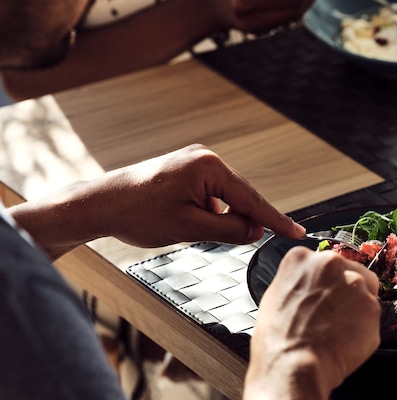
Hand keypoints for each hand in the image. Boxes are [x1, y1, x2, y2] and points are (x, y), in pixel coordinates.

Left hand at [91, 144, 303, 247]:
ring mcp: (194, 162)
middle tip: (244, 242)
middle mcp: (204, 158)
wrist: (99, 204)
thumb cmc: (136, 213)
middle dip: (240, 221)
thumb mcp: (189, 229)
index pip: (252, 199)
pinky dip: (207, 212)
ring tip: (188, 229)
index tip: (296, 231)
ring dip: (217, 218)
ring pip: (225, 198)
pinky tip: (186, 221)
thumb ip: (228, 230)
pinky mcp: (185, 169)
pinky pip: (210, 195)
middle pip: (241, 196)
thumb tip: (255, 231)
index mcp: (208, 167)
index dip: (275, 220)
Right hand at [254, 247, 380, 392]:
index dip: (324, 283)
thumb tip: (307, 286)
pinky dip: (363, 328)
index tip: (322, 296)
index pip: (323, 263)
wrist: (294, 367)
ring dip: (355, 308)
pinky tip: (344, 340)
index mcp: (302, 259)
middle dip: (344, 292)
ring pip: (364, 292)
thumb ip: (296, 283)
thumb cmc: (278, 341)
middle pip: (349, 271)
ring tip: (336, 330)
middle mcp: (331, 264)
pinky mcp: (372, 307)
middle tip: (331, 316)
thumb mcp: (274, 298)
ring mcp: (355, 284)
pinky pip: (371, 315)